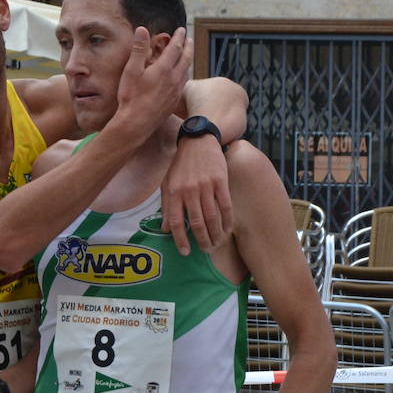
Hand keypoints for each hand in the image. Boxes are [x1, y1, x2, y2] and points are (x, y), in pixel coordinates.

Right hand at [113, 27, 191, 136]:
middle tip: (189, 39)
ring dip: (188, 60)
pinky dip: (184, 74)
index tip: (181, 30)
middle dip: (188, 46)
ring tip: (186, 55)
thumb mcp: (131, 70)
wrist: (137, 123)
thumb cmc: (131, 97)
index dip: (179, 37)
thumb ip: (138, 49)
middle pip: (186, 58)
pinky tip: (181, 77)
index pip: (175, 48)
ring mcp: (176, 91)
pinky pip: (183, 83)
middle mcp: (174, 79)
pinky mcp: (174, 101)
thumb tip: (142, 29)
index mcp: (164, 69)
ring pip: (186, 71)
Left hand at [161, 133, 232, 254]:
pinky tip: (227, 229)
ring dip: (215, 234)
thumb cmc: (181, 164)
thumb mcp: (167, 182)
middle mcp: (189, 190)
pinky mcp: (221, 181)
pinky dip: (227, 220)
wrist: (198, 140)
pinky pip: (225, 206)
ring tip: (217, 243)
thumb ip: (166, 206)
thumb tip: (165, 229)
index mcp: (174, 192)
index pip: (176, 222)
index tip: (185, 252)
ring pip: (212, 216)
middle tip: (206, 250)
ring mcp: (206, 186)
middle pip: (196, 223)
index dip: (180, 240)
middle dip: (202, 240)